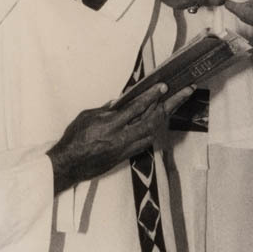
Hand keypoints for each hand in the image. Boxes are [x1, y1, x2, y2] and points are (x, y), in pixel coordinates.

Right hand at [47, 84, 193, 193]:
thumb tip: (121, 100)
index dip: (151, 96)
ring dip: (165, 117)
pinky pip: (145, 143)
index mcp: (110, 124)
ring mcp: (124, 149)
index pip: (135, 108)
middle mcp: (121, 137)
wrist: (68, 165)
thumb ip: (106, 109)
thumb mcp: (87, 116)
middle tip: (184, 92)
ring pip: (152, 132)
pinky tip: (160, 122)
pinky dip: (154, 130)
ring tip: (177, 103)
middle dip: (170, 105)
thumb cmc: (74, 138)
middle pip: (151, 120)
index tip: (163, 86)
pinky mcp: (125, 157)